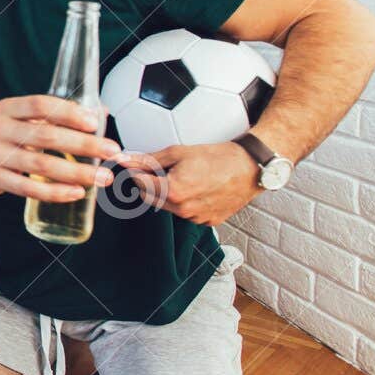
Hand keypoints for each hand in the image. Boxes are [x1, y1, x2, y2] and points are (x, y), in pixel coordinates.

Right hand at [0, 95, 117, 201]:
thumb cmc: (2, 135)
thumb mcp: (19, 117)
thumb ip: (55, 114)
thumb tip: (101, 111)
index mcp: (7, 108)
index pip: (40, 105)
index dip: (68, 112)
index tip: (94, 121)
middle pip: (46, 136)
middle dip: (84, 145)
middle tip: (111, 151)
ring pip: (41, 166)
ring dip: (77, 172)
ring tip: (103, 177)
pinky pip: (29, 189)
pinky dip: (55, 192)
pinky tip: (76, 192)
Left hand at [116, 142, 260, 226]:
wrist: (249, 168)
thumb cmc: (217, 157)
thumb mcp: (178, 152)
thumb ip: (148, 159)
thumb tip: (125, 160)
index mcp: (173, 191)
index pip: (140, 184)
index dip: (136, 172)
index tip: (136, 164)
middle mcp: (183, 209)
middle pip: (151, 198)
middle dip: (149, 183)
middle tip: (157, 169)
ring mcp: (196, 218)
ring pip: (168, 207)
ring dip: (167, 193)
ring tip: (182, 176)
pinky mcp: (207, 222)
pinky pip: (187, 213)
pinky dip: (185, 202)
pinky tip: (196, 188)